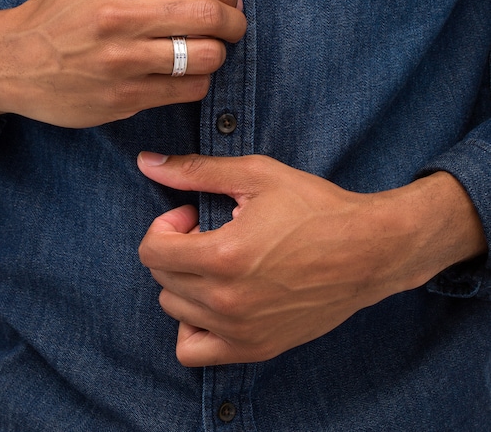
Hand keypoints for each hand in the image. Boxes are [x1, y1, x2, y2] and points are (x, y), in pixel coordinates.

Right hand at [0, 0, 245, 129]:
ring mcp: (122, 63)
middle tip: (235, 27)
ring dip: (219, 54)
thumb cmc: (63, 11)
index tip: (229, 0)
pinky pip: (187, 90)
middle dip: (234, 23)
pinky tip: (188, 75)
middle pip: (207, 16)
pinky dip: (199, 82)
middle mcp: (118, 18)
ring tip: (210, 51)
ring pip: (204, 57)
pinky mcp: (124, 98)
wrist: (15, 61)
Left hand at [138, 152, 485, 365]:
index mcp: (224, 256)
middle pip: (162, 279)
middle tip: (209, 234)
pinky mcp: (256, 347)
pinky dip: (193, 326)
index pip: (152, 251)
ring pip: (174, 311)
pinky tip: (214, 301)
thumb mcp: (256, 176)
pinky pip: (195, 352)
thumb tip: (145, 163)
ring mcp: (241, 331)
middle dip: (176, 249)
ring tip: (217, 264)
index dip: (165, 226)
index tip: (193, 216)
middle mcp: (228, 301)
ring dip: (184, 282)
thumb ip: (195, 171)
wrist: (370, 251)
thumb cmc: (316, 209)